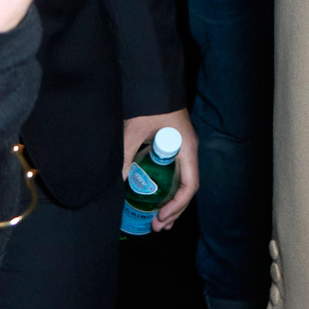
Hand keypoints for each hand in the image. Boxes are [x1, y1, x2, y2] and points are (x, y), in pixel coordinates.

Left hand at [122, 110, 199, 229]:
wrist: (154, 80)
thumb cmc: (150, 103)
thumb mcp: (134, 130)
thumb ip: (127, 155)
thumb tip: (119, 182)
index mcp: (186, 149)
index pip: (190, 185)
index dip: (177, 205)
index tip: (161, 217)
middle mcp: (188, 151)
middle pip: (188, 188)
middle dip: (174, 210)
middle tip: (158, 227)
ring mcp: (183, 149)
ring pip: (182, 182)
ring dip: (172, 202)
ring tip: (159, 222)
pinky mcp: (174, 145)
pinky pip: (175, 173)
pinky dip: (168, 189)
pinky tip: (157, 198)